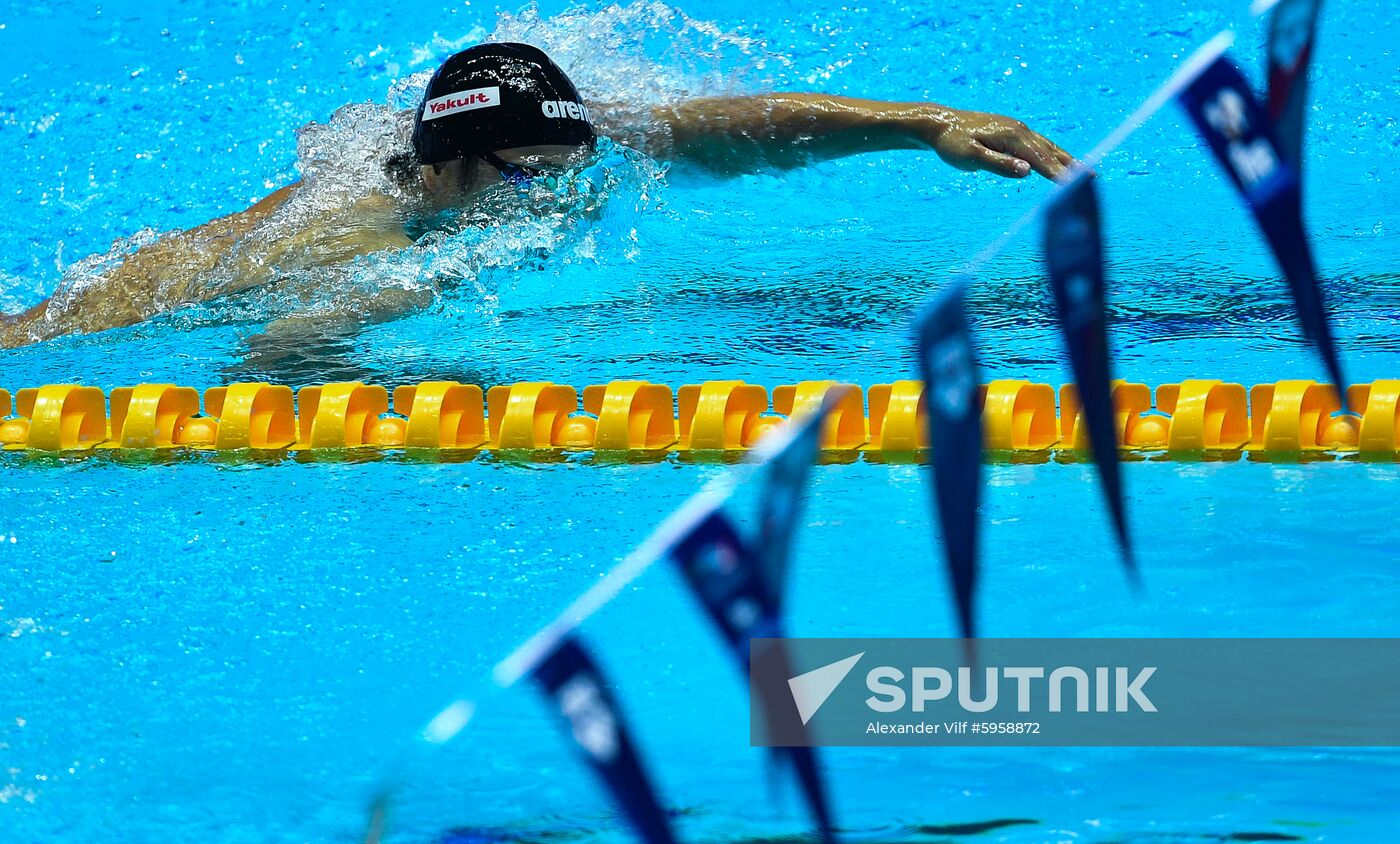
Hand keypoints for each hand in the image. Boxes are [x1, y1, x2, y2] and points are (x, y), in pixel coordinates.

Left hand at [927, 108, 1075, 180]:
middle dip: (1071, 165)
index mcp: (1012, 137)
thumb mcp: (971, 158)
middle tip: (1093, 178)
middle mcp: (1019, 130)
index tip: (1076, 185)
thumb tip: (1027, 170)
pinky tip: (1055, 160)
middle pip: (1050, 151)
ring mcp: (1016, 128)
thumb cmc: (952, 144)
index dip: (1059, 173)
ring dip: (1065, 158)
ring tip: (1083, 170)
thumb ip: (999, 164)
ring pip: (1046, 145)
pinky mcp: (1011, 130)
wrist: (939, 124)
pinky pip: (1037, 142)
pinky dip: (1051, 152)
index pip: (1041, 159)